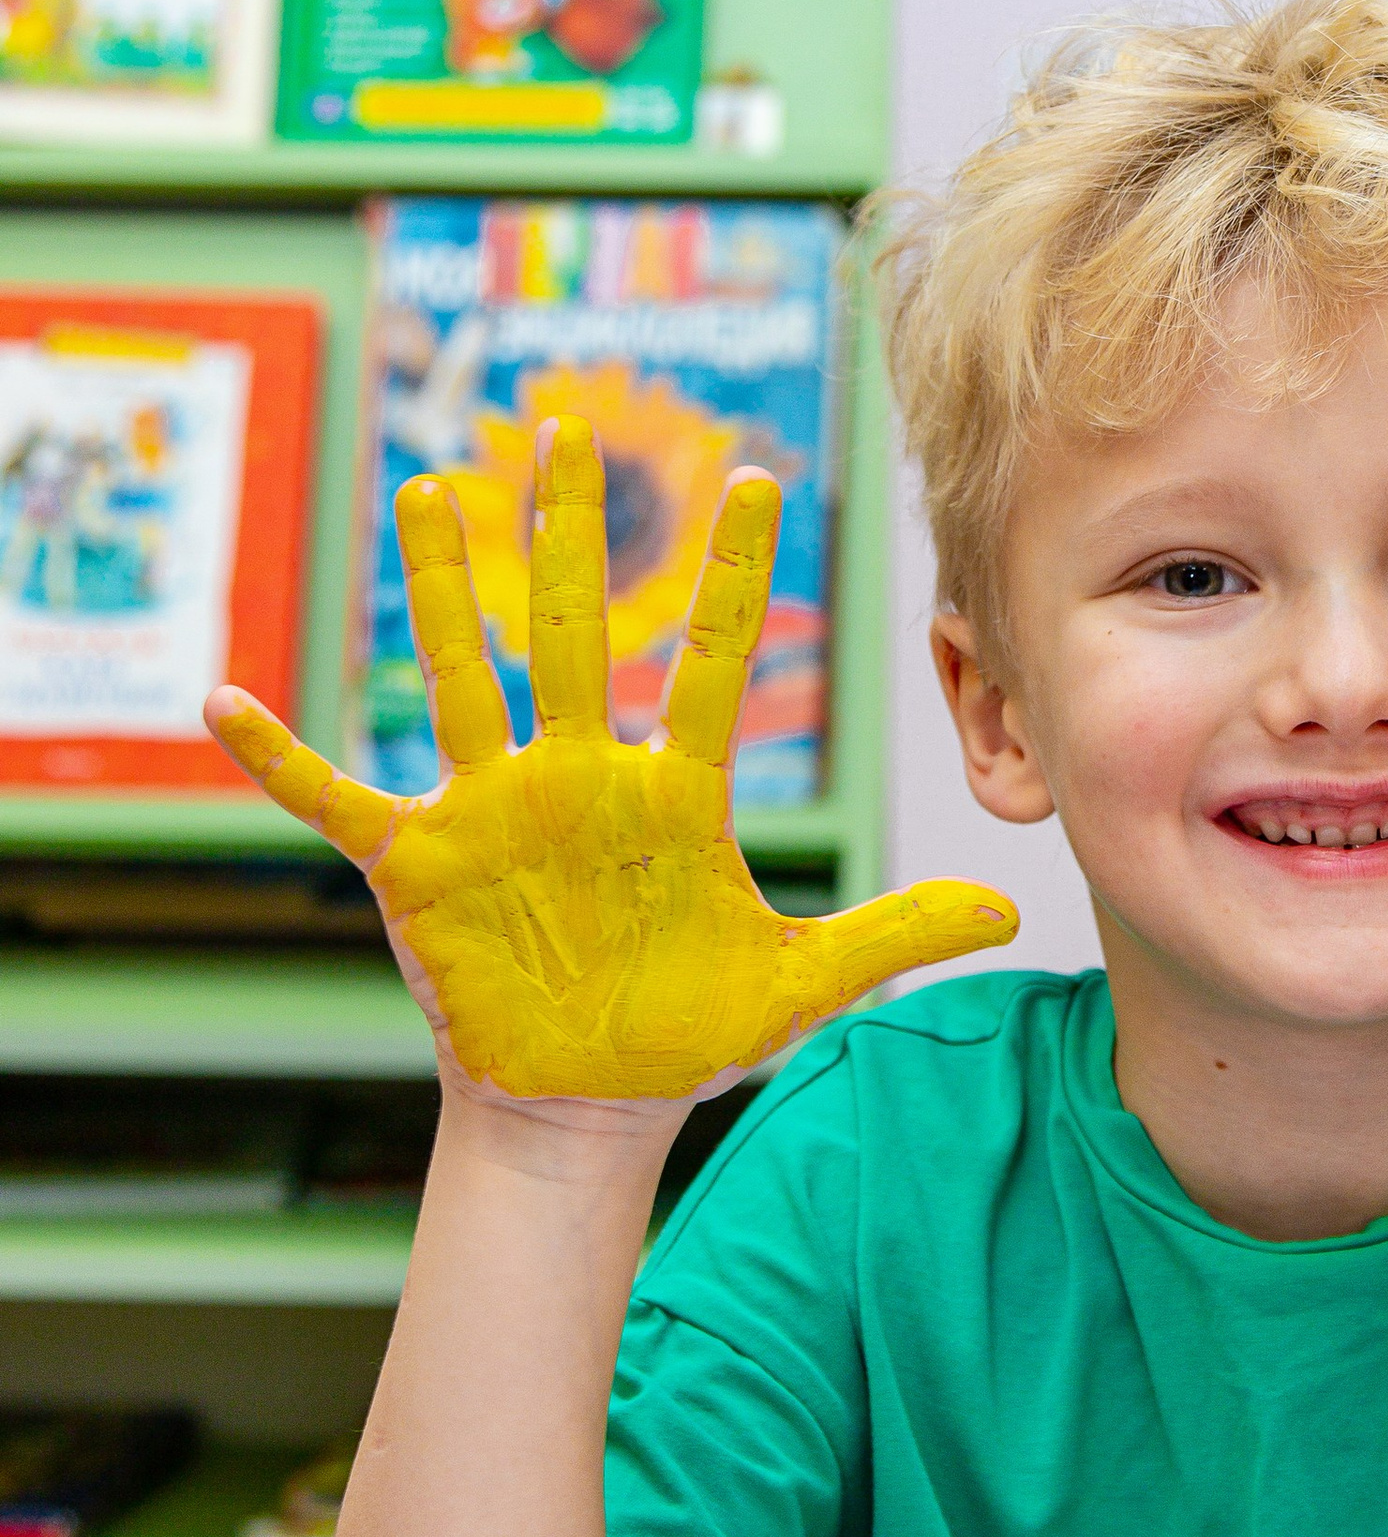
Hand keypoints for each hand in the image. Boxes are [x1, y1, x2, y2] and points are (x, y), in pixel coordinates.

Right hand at [205, 417, 1015, 1104]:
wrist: (591, 1106)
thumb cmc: (688, 1036)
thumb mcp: (802, 986)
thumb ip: (895, 934)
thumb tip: (1011, 914)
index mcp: (673, 791)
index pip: (716, 661)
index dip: (739, 576)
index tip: (761, 480)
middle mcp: (579, 776)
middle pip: (577, 632)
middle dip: (570, 533)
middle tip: (565, 429)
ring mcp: (494, 811)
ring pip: (462, 675)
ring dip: (443, 588)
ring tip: (428, 492)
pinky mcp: (419, 865)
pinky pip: (336, 797)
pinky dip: (279, 756)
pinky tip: (227, 701)